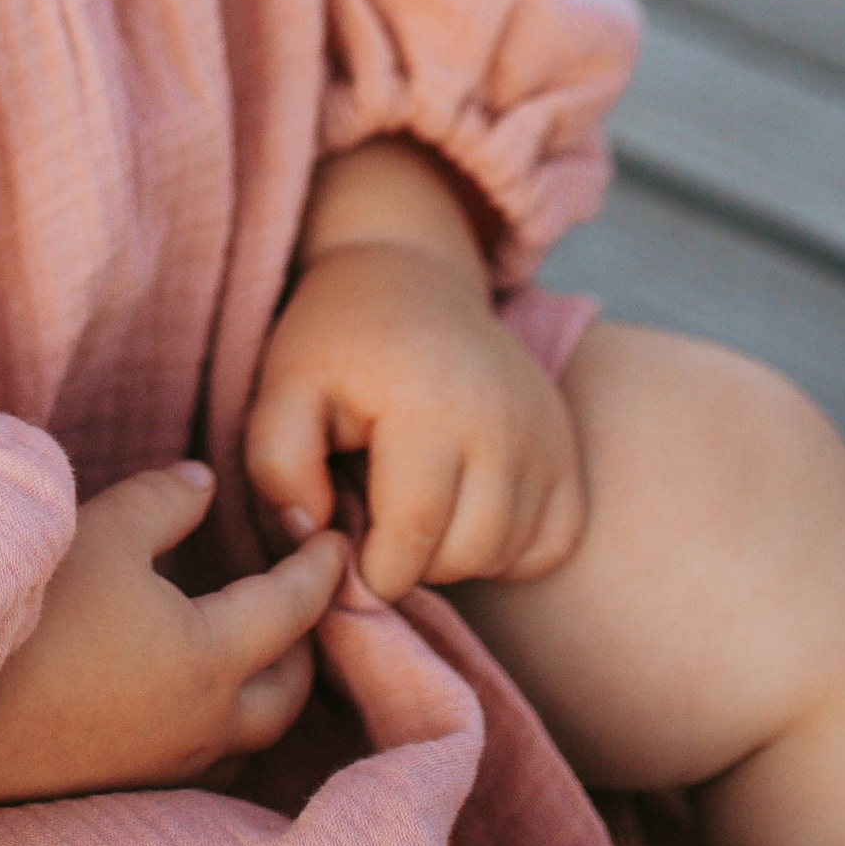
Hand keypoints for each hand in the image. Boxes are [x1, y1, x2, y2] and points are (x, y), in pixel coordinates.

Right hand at [0, 465, 348, 806]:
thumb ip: (164, 501)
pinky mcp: (124, 788)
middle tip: (303, 599)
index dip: (320, 570)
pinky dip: (220, 721)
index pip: (292, 610)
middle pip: (289, 692)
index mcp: (212, 659)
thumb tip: (204, 484)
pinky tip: (187, 693)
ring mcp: (165, 769)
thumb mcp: (101, 529)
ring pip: (248, 734)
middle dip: (306, 643)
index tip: (339, 541)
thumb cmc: (32, 612)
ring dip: (265, 689)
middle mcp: (204, 726)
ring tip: (253, 648)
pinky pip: (202, 758)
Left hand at [247, 239, 585, 604]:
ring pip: (510, 553)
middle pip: (466, 552)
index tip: (347, 554)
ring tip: (414, 515)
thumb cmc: (340, 344)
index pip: (412, 531)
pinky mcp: (566, 444)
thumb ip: (278, 467)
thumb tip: (318, 537)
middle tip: (376, 527)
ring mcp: (544, 432)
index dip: (374, 568)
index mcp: (427, 402)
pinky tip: (465, 516)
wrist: (409, 277)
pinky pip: (555, 540)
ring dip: (457, 558)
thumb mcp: (282, 388)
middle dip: (412, 563)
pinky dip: (511, 550)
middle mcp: (502, 419)